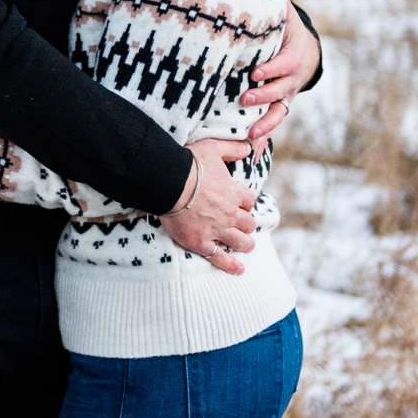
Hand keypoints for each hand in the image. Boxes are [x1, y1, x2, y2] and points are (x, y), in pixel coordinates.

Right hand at [159, 138, 257, 274]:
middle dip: (247, 225)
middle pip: (248, 223)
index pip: (249, 200)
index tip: (242, 204)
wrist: (168, 182)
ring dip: (245, 244)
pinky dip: (230, 265)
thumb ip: (231, 148)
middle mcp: (229, 213)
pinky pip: (219, 257)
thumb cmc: (188, 163)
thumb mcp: (212, 147)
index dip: (246, 202)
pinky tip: (239, 270)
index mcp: (233, 192)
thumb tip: (248, 147)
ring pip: (239, 241)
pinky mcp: (200, 242)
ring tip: (247, 246)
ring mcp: (216, 229)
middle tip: (245, 227)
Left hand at [241, 0, 319, 144]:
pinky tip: (251, 153)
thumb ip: (274, 3)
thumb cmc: (287, 31)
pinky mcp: (278, 105)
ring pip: (279, 112)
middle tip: (245, 98)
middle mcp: (291, 80)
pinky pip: (273, 123)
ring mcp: (286, 95)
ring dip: (266, 124)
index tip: (255, 72)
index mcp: (292, 57)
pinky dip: (264, 138)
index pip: (283, 64)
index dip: (271, 69)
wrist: (306, 50)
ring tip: (250, 133)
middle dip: (264, 96)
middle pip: (280, 91)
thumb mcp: (284, 16)